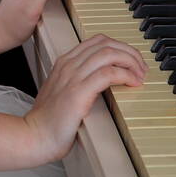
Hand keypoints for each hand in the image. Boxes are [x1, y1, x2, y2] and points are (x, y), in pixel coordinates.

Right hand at [23, 34, 146, 163]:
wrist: (35, 135)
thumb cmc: (49, 120)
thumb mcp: (62, 92)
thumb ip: (78, 81)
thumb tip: (102, 80)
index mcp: (64, 63)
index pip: (97, 41)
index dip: (120, 47)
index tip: (131, 62)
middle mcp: (69, 65)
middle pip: (106, 43)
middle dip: (129, 52)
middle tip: (140, 68)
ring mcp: (73, 77)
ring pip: (109, 53)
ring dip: (131, 62)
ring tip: (139, 75)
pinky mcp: (79, 92)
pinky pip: (108, 73)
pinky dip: (126, 75)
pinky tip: (132, 83)